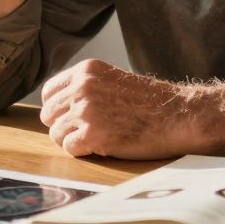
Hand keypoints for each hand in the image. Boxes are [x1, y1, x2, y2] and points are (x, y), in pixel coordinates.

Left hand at [39, 59, 192, 159]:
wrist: (176, 116)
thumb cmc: (149, 102)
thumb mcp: (112, 81)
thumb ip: (86, 88)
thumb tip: (59, 106)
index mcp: (86, 70)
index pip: (49, 92)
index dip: (57, 108)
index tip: (70, 117)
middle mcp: (82, 87)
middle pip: (48, 114)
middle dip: (64, 126)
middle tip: (86, 131)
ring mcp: (85, 110)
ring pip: (56, 134)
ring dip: (73, 140)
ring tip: (97, 138)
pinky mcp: (92, 134)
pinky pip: (69, 149)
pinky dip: (83, 152)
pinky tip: (102, 146)